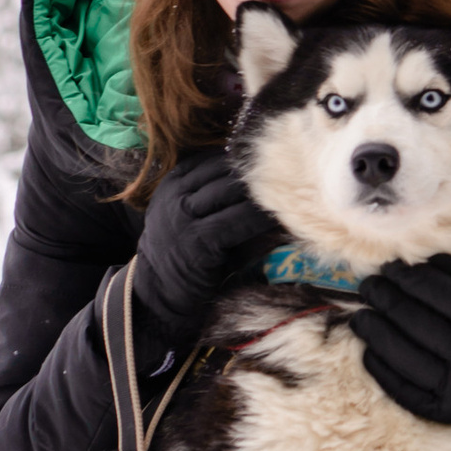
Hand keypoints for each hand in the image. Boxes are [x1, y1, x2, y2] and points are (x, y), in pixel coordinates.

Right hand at [132, 147, 279, 352]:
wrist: (159, 292)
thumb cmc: (184, 251)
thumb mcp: (189, 214)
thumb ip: (217, 194)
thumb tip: (265, 174)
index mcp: (174, 182)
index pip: (214, 158)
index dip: (244, 157)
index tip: (273, 158)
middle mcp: (176, 194)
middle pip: (225, 170)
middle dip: (257, 172)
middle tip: (291, 170)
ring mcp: (184, 216)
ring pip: (232, 191)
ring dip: (263, 190)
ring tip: (290, 190)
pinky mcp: (198, 240)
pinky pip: (237, 221)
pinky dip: (260, 217)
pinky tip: (278, 216)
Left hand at [352, 255, 450, 432]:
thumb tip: (426, 260)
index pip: (435, 294)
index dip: (408, 279)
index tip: (390, 267)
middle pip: (415, 323)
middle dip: (386, 301)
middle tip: (368, 287)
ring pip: (404, 358)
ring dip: (376, 335)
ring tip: (361, 318)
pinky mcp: (449, 411)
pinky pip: (406, 392)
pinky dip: (383, 373)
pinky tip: (369, 353)